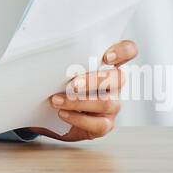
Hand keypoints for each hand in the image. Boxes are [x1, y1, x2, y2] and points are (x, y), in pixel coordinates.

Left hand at [19, 40, 136, 141]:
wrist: (50, 112)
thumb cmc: (57, 83)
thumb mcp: (61, 68)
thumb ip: (62, 57)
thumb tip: (43, 48)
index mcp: (108, 64)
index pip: (129, 50)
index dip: (123, 51)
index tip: (105, 57)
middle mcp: (115, 84)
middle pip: (118, 78)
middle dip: (93, 80)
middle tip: (72, 84)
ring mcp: (113, 104)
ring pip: (107, 103)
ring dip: (79, 101)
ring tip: (56, 100)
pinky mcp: (105, 124)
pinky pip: (99, 124)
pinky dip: (78, 119)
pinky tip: (62, 113)